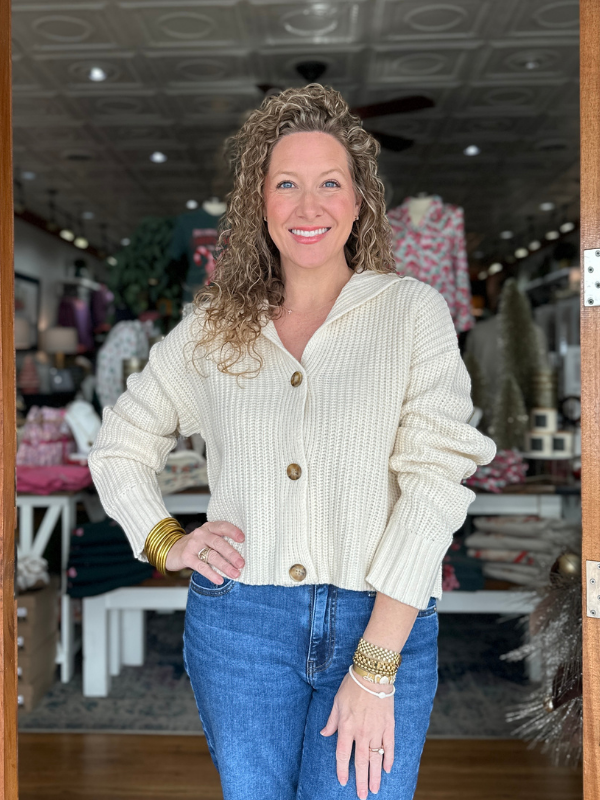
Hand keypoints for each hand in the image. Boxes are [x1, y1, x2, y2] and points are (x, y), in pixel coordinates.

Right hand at [165, 520, 244, 582]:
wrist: (172, 550)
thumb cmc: (196, 545)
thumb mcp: (207, 538)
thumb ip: (220, 541)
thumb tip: (242, 555)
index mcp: (209, 528)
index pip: (223, 526)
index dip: (233, 531)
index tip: (243, 539)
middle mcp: (201, 534)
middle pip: (218, 543)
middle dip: (231, 554)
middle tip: (241, 563)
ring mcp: (193, 545)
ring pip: (212, 555)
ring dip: (225, 566)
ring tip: (235, 574)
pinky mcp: (187, 557)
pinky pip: (201, 566)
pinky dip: (211, 574)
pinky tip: (220, 580)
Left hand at [320, 670, 393, 797]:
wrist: (372, 674)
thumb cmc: (352, 685)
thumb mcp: (336, 702)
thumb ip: (332, 721)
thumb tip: (324, 733)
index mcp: (346, 727)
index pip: (343, 755)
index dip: (342, 770)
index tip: (343, 781)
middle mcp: (361, 733)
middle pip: (361, 762)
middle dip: (361, 781)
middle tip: (362, 795)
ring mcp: (377, 730)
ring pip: (376, 758)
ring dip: (375, 775)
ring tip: (374, 789)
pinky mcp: (389, 726)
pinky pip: (389, 746)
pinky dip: (389, 758)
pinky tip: (387, 769)